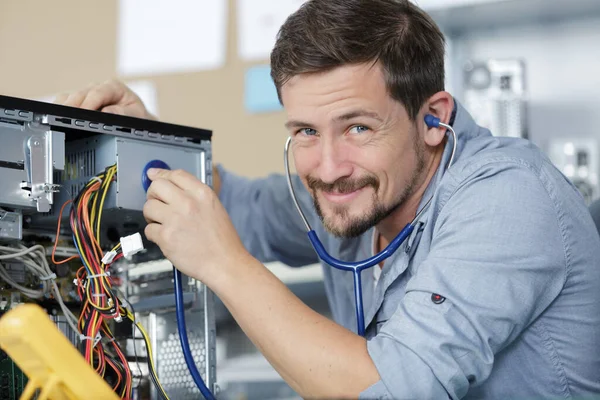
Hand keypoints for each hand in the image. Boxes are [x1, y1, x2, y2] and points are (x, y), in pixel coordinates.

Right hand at [54, 79, 155, 119]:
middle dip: (72, 107)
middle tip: (65, 119)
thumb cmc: (136, 116)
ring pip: (69, 97)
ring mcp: (87, 92)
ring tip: (59, 119)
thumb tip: (107, 111)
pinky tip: (59, 117)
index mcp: (114, 87)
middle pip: (80, 94)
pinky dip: (60, 108)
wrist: (135, 120)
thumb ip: (124, 113)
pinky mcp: (79, 100)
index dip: (88, 104)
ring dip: (64, 107)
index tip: (82, 114)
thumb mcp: (137, 116)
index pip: (97, 93)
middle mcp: (98, 87)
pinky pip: (64, 101)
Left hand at [142, 168, 249, 282]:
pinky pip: (149, 229)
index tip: (153, 175)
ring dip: (151, 215)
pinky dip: (154, 234)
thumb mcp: (214, 208)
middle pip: (157, 186)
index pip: (176, 174)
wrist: (226, 263)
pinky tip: (166, 238)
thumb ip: (194, 196)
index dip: (161, 174)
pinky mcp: (166, 237)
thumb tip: (172, 186)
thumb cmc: (222, 241)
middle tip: (157, 203)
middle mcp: (188, 203)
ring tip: (162, 223)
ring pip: (148, 207)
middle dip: (153, 194)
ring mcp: (175, 219)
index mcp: (202, 194)